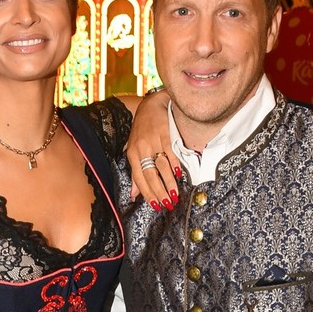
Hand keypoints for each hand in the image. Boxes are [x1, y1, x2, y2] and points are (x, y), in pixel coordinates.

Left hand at [126, 89, 180, 209]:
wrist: (150, 105)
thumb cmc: (142, 131)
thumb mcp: (134, 151)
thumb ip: (135, 173)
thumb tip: (133, 195)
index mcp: (132, 154)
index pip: (139, 178)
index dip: (147, 194)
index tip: (156, 206)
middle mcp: (141, 149)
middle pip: (150, 175)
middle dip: (159, 192)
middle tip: (168, 204)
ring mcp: (153, 141)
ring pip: (161, 166)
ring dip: (169, 182)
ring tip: (175, 194)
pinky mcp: (165, 133)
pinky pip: (170, 152)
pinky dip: (175, 164)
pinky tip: (179, 174)